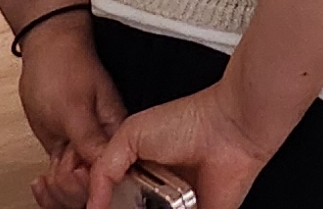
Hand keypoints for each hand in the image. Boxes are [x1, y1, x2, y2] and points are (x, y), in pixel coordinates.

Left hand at [18, 22, 121, 207]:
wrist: (47, 48)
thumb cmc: (64, 66)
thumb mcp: (74, 107)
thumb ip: (90, 140)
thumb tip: (105, 169)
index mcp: (117, 133)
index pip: (113, 176)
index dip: (91, 184)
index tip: (73, 172)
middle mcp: (104, 145)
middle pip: (94, 189)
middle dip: (72, 188)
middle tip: (59, 168)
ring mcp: (84, 149)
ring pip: (76, 190)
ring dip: (58, 189)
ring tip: (48, 175)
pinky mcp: (68, 149)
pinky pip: (63, 181)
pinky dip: (50, 189)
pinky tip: (41, 184)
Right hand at [85, 83, 273, 208]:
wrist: (230, 130)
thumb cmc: (188, 122)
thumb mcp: (131, 134)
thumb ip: (103, 169)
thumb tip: (93, 204)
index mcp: (140, 169)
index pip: (111, 197)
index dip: (101, 202)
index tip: (96, 205)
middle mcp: (157, 191)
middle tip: (115, 206)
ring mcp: (176, 206)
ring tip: (148, 204)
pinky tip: (164, 208)